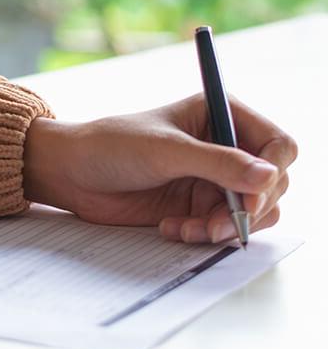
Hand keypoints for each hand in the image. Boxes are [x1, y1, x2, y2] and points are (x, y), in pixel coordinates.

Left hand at [23, 94, 296, 243]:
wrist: (70, 173)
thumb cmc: (111, 146)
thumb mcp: (165, 151)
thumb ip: (218, 163)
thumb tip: (269, 176)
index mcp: (221, 114)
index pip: (279, 144)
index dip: (274, 171)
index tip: (252, 196)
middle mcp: (224, 145)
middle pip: (273, 183)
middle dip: (250, 208)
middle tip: (218, 224)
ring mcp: (213, 178)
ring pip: (254, 211)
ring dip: (228, 226)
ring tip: (191, 229)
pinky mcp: (198, 205)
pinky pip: (225, 227)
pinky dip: (207, 234)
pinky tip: (173, 228)